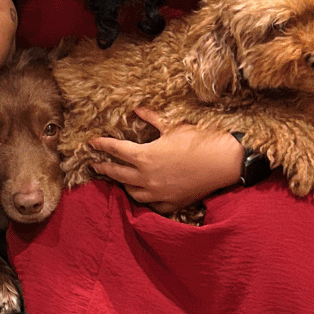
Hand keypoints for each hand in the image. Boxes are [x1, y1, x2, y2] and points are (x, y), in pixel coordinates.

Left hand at [90, 108, 243, 213]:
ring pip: (132, 193)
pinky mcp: (171, 203)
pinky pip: (151, 204)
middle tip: (94, 165)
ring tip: (119, 179)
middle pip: (117, 174)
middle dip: (104, 168)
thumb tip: (137, 109)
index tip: (91, 143)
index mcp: (144, 156)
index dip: (101, 145)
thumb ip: (151, 118)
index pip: (115, 150)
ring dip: (124, 185)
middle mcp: (147, 178)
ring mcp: (158, 193)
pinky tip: (143, 194)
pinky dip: (144, 198)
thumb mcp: (172, 126)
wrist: (222, 162)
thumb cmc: (197, 141)